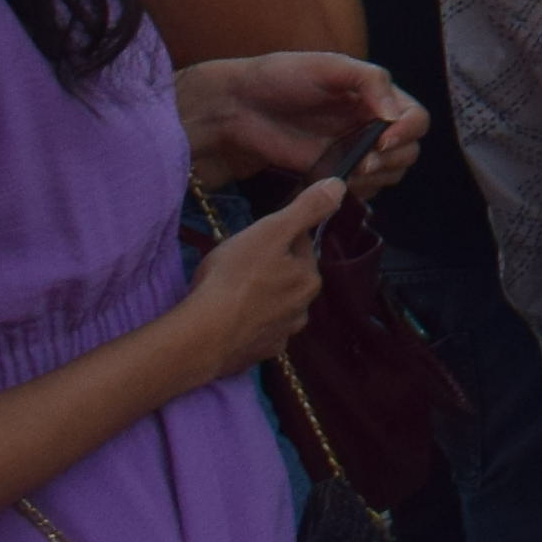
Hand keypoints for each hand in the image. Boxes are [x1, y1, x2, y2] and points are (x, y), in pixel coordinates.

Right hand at [164, 175, 337, 385]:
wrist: (203, 337)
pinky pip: (255, 332)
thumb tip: (339, 186)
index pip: (300, 246)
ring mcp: (280, 336)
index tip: (253, 239)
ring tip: (229, 292)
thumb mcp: (271, 231)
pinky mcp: (257, 356)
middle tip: (236, 265)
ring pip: (273, 305)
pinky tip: (228, 319)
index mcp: (309, 279)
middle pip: (288, 277)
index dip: (276, 237)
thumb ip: (307, 209)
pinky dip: (245, 324)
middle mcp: (302, 310)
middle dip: (269, 268)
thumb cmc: (235, 278)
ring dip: (258, 297)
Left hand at [177, 50, 424, 194]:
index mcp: (376, 95)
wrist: (238, 107)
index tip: (383, 139)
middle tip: (364, 161)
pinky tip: (340, 181)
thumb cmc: (282, 77)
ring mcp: (353, 151)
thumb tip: (393, 116)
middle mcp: (371, 124)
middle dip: (393, 158)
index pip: (416, 118)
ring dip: (379, 176)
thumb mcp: (329, 66)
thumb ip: (369, 81)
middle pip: (409, 150)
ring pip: (392, 173)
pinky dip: (360, 190)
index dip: (407, 131)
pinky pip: (364, 190)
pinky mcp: (333, 173)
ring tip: (352, 170)